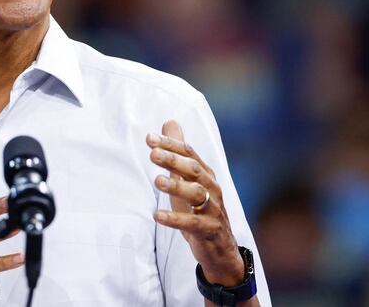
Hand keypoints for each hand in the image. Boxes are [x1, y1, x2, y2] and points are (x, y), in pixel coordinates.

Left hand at [147, 120, 244, 286]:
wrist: (219, 247)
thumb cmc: (198, 208)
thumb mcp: (186, 179)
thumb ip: (177, 152)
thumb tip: (170, 121)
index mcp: (205, 173)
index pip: (188, 153)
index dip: (170, 144)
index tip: (149, 138)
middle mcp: (211, 187)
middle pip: (193, 169)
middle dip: (173, 160)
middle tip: (152, 154)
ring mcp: (212, 209)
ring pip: (196, 193)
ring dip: (177, 186)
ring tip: (157, 181)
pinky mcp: (209, 230)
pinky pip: (192, 224)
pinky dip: (174, 219)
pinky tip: (157, 216)